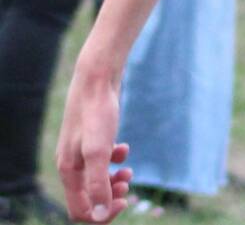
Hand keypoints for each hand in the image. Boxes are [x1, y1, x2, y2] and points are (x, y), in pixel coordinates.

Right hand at [57, 65, 133, 221]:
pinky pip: (102, 161)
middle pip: (88, 197)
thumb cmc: (96, 114)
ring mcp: (81, 152)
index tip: (124, 200)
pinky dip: (115, 161)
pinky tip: (124, 148)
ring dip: (114, 181)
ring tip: (128, 172)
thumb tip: (101, 215)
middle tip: (127, 185)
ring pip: (97, 179)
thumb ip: (98, 183)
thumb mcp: (99, 151)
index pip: (80, 210)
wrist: (98, 80)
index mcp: (69, 172)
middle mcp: (72, 164)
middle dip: (110, 197)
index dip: (102, 213)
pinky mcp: (93, 139)